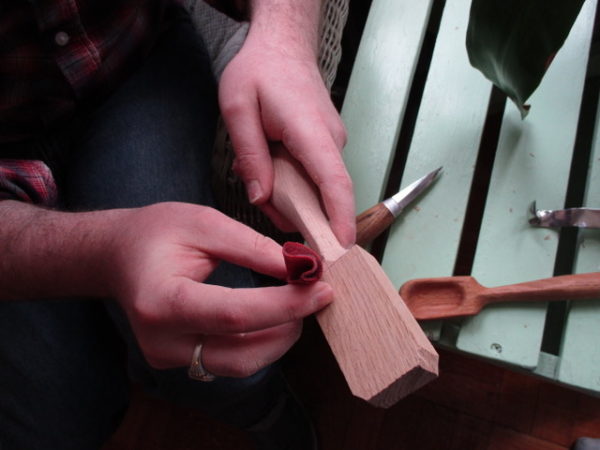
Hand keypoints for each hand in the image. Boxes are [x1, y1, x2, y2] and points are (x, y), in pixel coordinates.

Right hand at [111, 202, 331, 376]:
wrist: (119, 256)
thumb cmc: (156, 232)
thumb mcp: (204, 222)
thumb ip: (252, 246)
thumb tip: (299, 267)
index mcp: (162, 301)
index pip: (234, 316)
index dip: (285, 305)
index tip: (322, 289)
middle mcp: (162, 342)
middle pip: (242, 353)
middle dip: (289, 326)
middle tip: (316, 295)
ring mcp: (168, 358)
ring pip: (241, 364)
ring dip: (280, 337)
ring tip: (300, 303)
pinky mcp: (179, 361)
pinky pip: (231, 361)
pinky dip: (261, 341)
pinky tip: (277, 316)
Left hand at [219, 28, 355, 246]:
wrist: (282, 44)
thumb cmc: (258, 70)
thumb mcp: (238, 109)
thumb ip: (251, 155)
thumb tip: (261, 197)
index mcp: (310, 131)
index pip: (334, 182)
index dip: (340, 217)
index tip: (343, 246)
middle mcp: (330, 140)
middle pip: (324, 192)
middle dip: (294, 209)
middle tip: (261, 196)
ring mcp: (332, 142)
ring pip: (316, 186)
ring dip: (287, 191)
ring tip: (259, 168)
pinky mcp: (326, 143)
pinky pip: (313, 174)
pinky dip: (291, 179)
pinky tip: (271, 161)